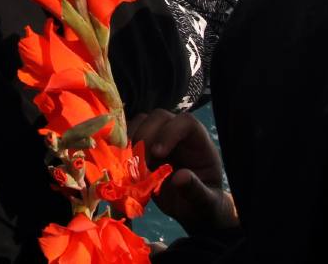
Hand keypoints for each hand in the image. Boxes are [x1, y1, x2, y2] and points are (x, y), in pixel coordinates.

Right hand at [130, 110, 237, 235]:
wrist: (191, 210)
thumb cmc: (203, 204)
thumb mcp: (206, 203)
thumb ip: (197, 191)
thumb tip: (180, 177)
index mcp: (199, 144)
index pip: (186, 123)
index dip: (170, 132)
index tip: (158, 154)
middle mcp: (179, 136)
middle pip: (160, 117)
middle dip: (146, 137)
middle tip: (141, 164)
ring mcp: (160, 139)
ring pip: (141, 122)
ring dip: (131, 141)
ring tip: (131, 166)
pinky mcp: (144, 147)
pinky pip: (129, 135)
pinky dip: (121, 146)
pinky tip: (122, 165)